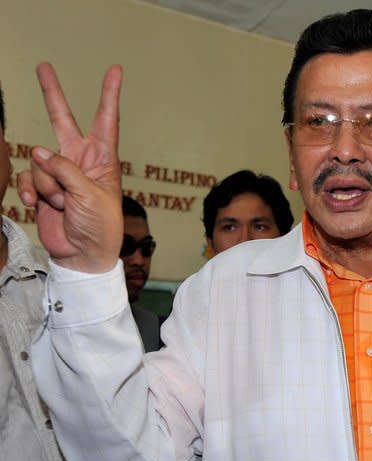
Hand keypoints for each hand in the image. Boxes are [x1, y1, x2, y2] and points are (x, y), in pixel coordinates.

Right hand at [18, 63, 122, 272]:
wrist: (83, 254)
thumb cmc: (100, 226)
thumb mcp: (90, 196)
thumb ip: (65, 170)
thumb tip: (38, 151)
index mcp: (103, 158)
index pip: (106, 119)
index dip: (109, 94)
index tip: (115, 70)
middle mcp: (81, 159)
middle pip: (63, 120)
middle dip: (52, 94)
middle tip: (43, 66)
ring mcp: (59, 172)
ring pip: (41, 162)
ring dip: (50, 187)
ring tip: (65, 205)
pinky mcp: (42, 186)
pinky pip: (28, 177)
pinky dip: (31, 191)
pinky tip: (37, 205)